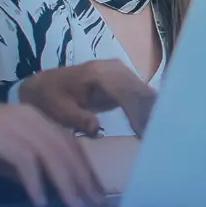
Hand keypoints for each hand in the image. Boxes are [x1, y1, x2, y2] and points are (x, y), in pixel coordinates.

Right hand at [0, 101, 104, 206]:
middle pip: (67, 150)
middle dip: (82, 181)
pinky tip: (39, 200)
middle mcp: (31, 117)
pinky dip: (35, 181)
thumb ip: (23, 167)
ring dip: (65, 184)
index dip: (85, 171)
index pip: (70, 146)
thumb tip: (46, 186)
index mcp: (35, 119)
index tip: (95, 195)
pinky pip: (25, 159)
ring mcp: (15, 123)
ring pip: (52, 154)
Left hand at [16, 60, 157, 136]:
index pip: (126, 92)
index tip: (146, 133)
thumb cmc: (49, 99)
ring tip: (161, 134)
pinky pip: (140, 94)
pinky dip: (147, 109)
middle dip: (151, 114)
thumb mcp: (57, 110)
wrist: (44, 86)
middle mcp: (114, 68)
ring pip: (144, 92)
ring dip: (153, 112)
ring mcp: (121, 72)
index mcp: (98, 74)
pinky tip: (154, 125)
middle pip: (140, 91)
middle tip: (161, 138)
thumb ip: (77, 118)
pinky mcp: (123, 80)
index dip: (138, 112)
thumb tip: (97, 129)